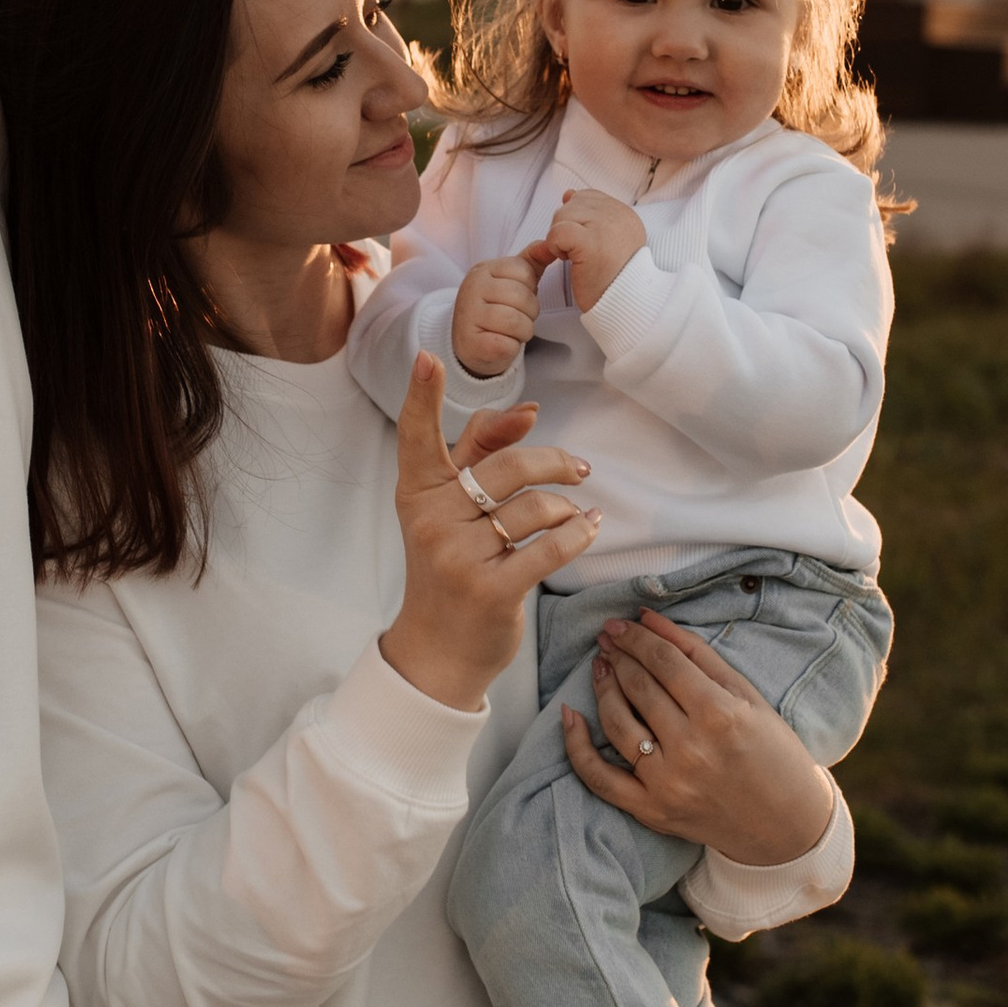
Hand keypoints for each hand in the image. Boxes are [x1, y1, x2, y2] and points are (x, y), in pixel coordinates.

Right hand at [379, 354, 599, 711]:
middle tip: (578, 469)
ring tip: (574, 518)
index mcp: (418, 492)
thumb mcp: (450, 509)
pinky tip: (589, 528)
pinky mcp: (491, 589)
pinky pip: (551, 547)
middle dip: (554, 463)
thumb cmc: (450, 566)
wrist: (438, 649)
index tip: (428, 357)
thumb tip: (524, 411)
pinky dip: (579, 534)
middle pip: (507, 466)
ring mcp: (458, 556)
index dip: (423, 396)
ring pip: (535, 507)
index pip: (420, 437)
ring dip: (567, 510)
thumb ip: (478, 455)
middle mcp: (432, 519)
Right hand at [452, 250, 544, 379]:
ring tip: (511, 332)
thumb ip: (532, 261)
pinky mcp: (473, 343)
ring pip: (517, 321)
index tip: (517, 299)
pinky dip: (512, 347)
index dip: (530, 289)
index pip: (524, 272)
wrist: (470, 345)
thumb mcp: (511, 280)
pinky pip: (508, 344)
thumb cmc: (496, 309)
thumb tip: (550, 243)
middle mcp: (472, 288)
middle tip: (517, 318)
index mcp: (484, 269)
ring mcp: (469, 315)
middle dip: (529, 313)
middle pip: (523, 297)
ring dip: (523, 331)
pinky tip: (502, 344)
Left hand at [537, 189, 646, 312]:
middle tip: (581, 254)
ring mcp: (606, 226)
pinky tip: (568, 261)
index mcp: (625, 214)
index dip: (578, 220)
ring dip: (561, 239)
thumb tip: (569, 193)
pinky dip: (555, 247)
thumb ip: (591, 215)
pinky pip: (557, 232)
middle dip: (567, 228)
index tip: (586, 244)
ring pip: (562, 215)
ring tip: (578, 258)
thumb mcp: (607, 241)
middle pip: (572, 204)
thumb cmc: (612, 280)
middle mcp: (619, 215)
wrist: (624, 307)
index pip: (588, 197)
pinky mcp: (590, 241)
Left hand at [562, 611, 840, 868]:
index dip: (636, 638)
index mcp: (720, 716)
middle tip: (608, 639)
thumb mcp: (746, 696)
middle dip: (619, 656)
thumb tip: (649, 617)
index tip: (620, 624)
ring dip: (602, 687)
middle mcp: (690, 750)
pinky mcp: (651, 810)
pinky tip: (570, 716)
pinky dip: (577, 746)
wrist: (785, 824)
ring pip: (616, 724)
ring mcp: (666, 784)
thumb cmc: (773, 752)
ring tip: (601, 666)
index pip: (663, 663)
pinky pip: (599, 778)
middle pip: (638, 688)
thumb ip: (696, 653)